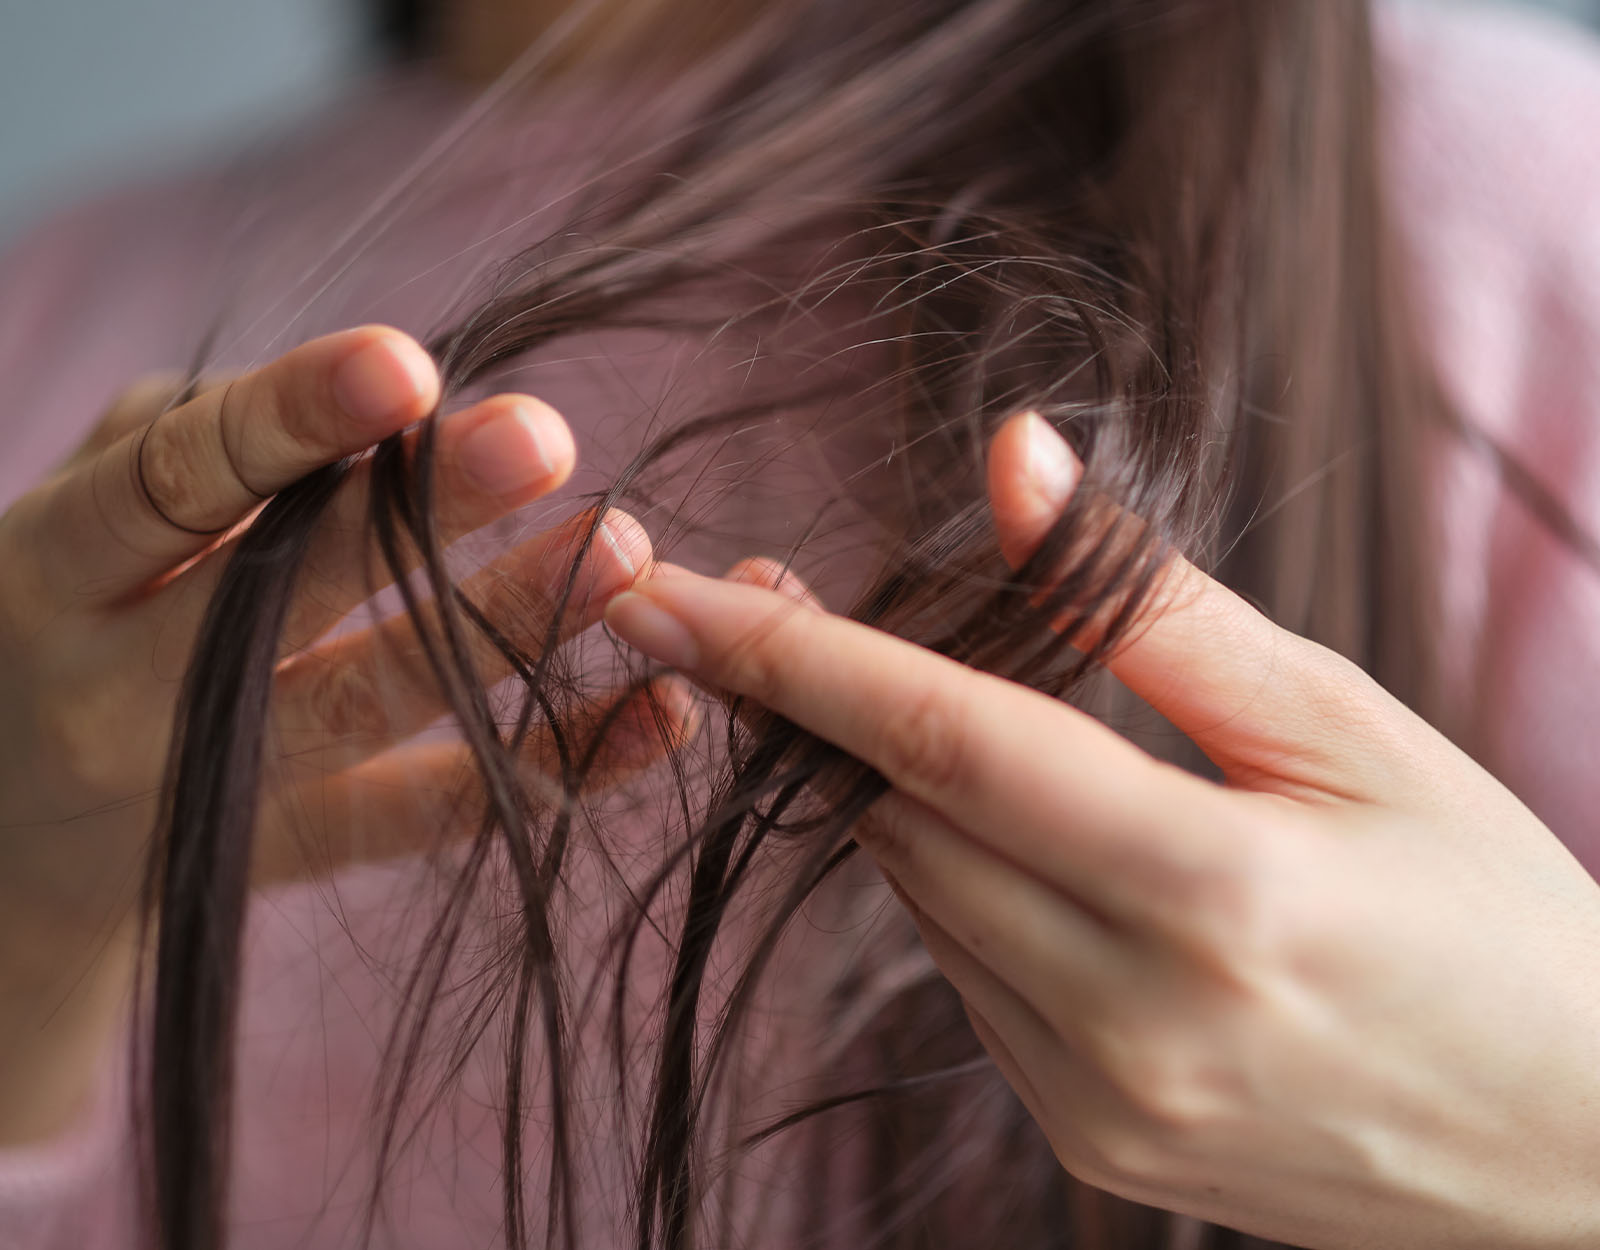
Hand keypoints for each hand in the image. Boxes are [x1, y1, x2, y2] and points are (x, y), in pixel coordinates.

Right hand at [0, 327, 686, 1142]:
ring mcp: (212, 784)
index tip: (406, 365)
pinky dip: (555, 759)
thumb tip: (369, 401)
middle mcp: (120, 692)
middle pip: (280, 599)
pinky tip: (665, 713)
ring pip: (367, 709)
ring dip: (505, 627)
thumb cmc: (63, 617)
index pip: (171, 483)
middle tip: (545, 436)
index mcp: (56, 574)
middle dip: (417, 519)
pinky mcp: (295, 851)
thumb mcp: (79, 522)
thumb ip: (190, 450)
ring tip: (626, 555)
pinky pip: (433, 814)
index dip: (286, 424)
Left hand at [604, 412, 1599, 1248]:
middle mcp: (1136, 1024)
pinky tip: (1035, 846)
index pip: (945, 743)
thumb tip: (1009, 462)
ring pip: (919, 901)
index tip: (659, 589)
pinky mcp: (1090, 1146)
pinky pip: (967, 981)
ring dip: (903, 796)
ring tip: (962, 718)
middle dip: (824, 708)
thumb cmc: (1490, 906)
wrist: (1575, 1149)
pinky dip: (964, 889)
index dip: (788, 654)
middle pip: (901, 823)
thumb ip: (1155, 605)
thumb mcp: (1348, 728)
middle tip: (789, 601)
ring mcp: (1102, 1107)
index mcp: (1217, 896)